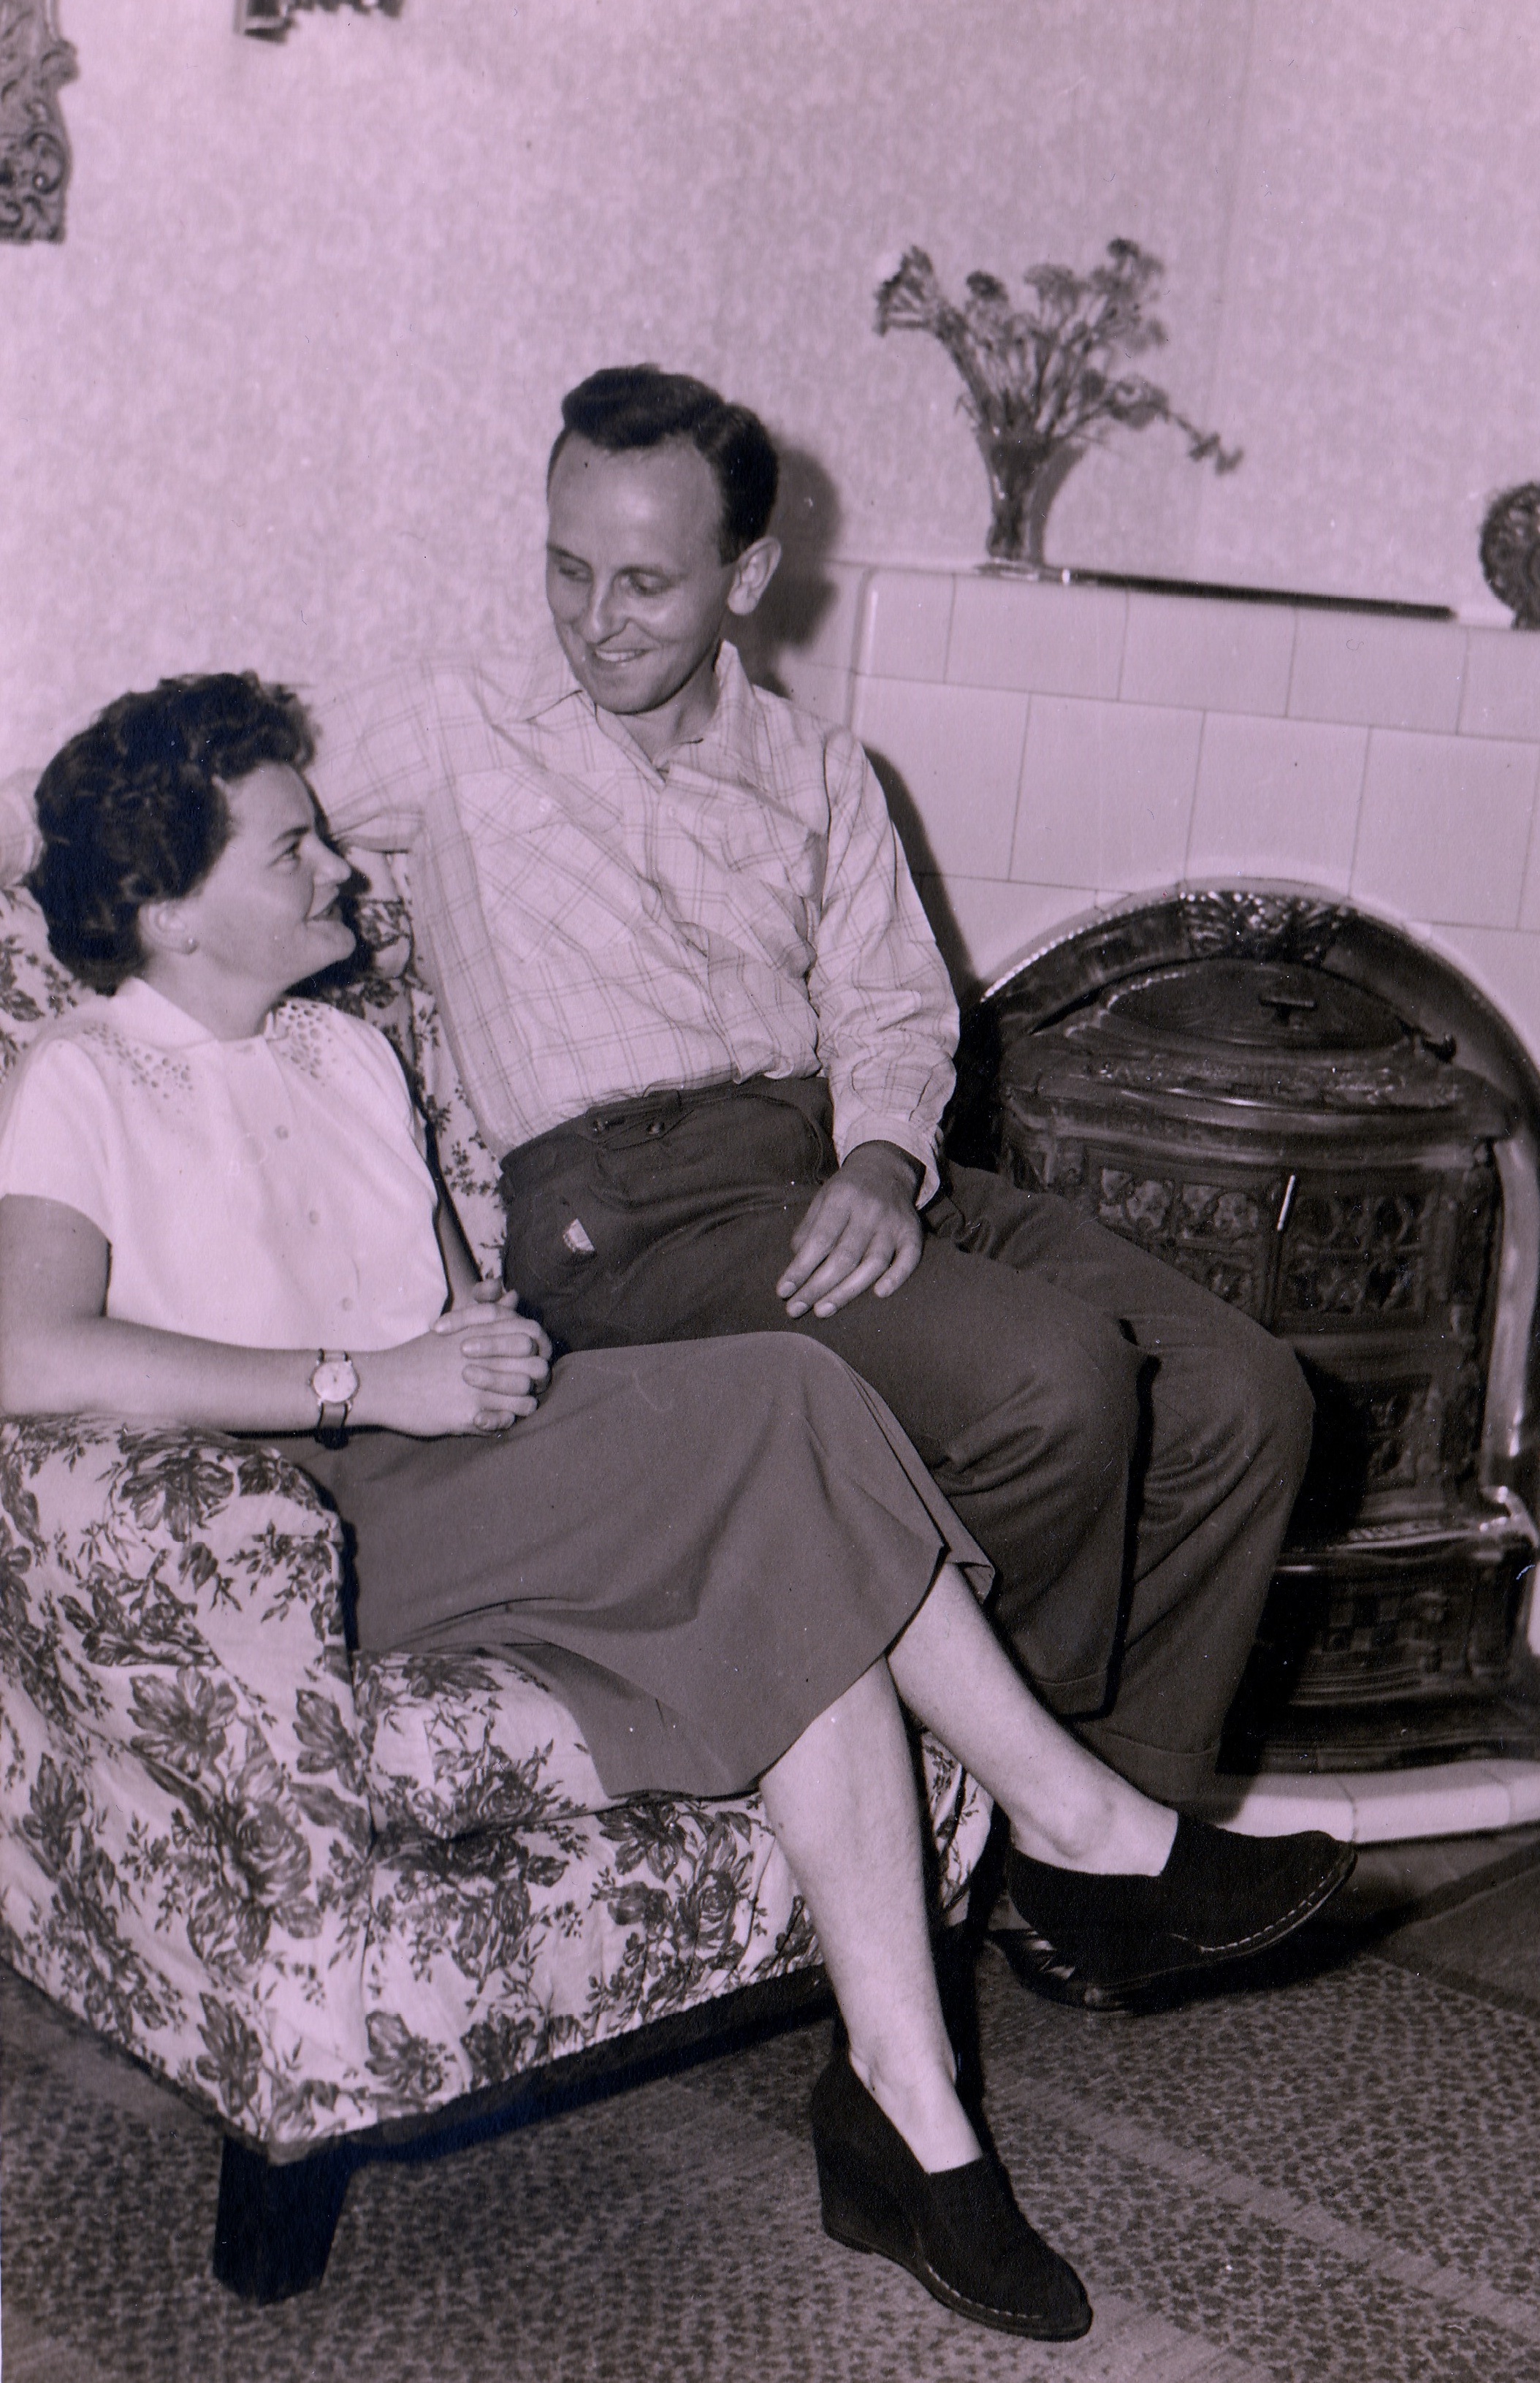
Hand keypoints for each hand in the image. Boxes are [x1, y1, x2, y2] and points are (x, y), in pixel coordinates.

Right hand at [362, 1300, 551, 1435]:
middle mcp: (485, 1358)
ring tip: (511, 1404)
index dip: (539, 1349)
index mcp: (483, 1332)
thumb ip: (487, 1311)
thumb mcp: (454, 1327)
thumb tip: (514, 1296)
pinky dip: (504, 1422)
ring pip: (527, 1399)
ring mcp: (478, 1388)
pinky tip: (493, 1417)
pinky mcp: (468, 1414)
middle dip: (537, 1379)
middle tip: (527, 1385)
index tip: (530, 1359)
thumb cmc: (420, 1354)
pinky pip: (505, 1422)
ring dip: (523, 1403)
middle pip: (537, 1368)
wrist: (384, 1383)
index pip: (533, 1336)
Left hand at [776, 1142, 923, 1318]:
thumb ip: (807, 1230)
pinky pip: (909, 1259)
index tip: (783, 1291)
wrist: (885, 1168)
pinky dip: (896, 1277)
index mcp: (842, 1198)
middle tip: (796, 1309)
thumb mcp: (821, 1199)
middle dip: (817, 1287)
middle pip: (844, 1257)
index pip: (819, 1240)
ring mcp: (893, 1223)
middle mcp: (870, 1210)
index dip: (800, 1268)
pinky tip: (879, 1294)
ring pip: (873, 1263)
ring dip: (847, 1291)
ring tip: (822, 1310)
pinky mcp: (912, 1233)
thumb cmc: (846, 1192)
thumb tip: (796, 1266)